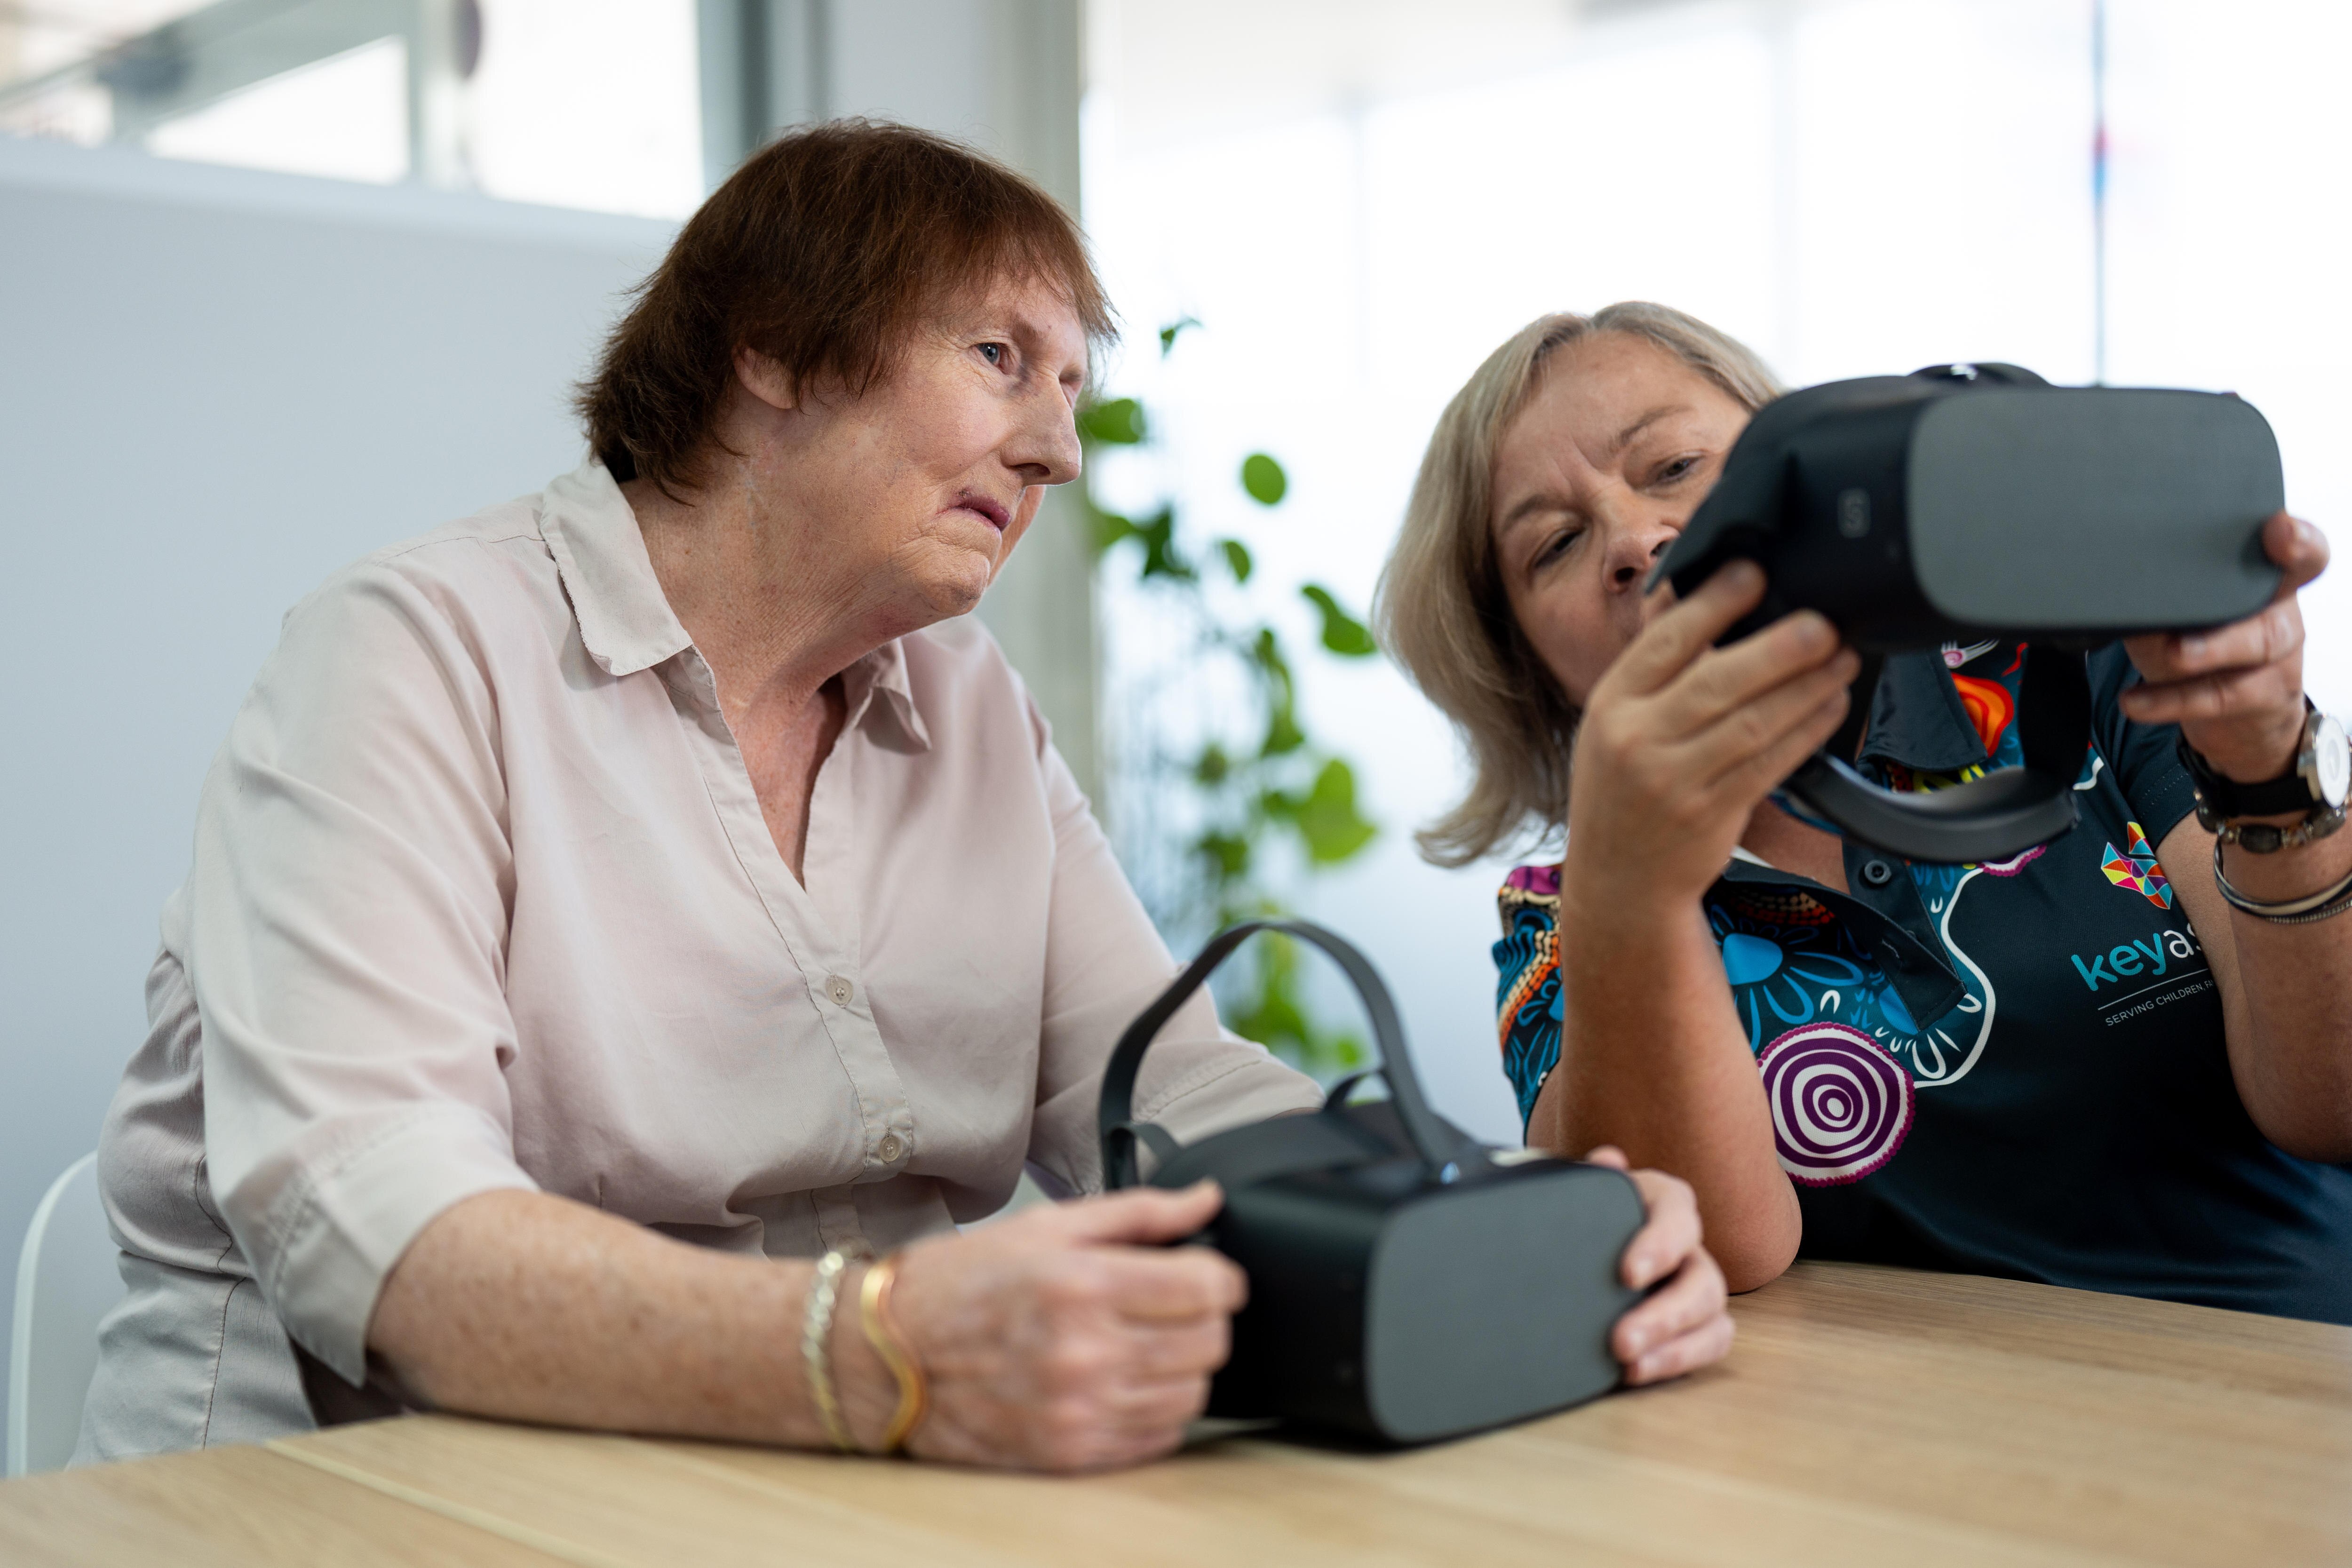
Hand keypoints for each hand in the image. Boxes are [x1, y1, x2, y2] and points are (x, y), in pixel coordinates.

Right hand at [887, 1181, 1242, 1471]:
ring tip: (1146, 1341)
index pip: (1207, 1288)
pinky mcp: (1071, 1452)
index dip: (1220, 1276)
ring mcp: (1080, 1409)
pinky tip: (1124, 1380)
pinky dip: (1156, 1408)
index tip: (1207, 1272)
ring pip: (1191, 1394)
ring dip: (1184, 1365)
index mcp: (1083, 1285)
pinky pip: (1158, 1437)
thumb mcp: (1048, 1225)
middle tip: (1175, 1304)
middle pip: (1209, 1343)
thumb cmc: (963, 1281)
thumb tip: (1206, 1200)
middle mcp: (1086, 1352)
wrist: (890, 1354)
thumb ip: (1138, 1212)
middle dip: (1206, 1318)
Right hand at [1565, 561, 1859, 907]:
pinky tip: (1831, 706)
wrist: (1617, 880)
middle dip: (1779, 649)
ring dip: (1807, 688)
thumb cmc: (1621, 790)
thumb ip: (1653, 669)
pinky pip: (1771, 764)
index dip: (1713, 604)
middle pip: (1717, 682)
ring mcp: (1674, 781)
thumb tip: (1698, 598)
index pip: (1665, 642)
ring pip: (1753, 724)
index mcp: (1610, 704)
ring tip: (1843, 659)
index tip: (1753, 572)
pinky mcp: (1712, 814)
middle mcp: (1637, 740)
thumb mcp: (1612, 722)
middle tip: (1824, 623)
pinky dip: (1807, 732)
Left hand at [1583, 1146, 1733, 1384]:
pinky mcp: (1697, 1323)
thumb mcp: (1581, 1193)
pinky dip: (1679, 1359)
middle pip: (1702, 1278)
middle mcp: (1689, 1244)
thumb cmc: (1584, 1215)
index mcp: (1664, 1202)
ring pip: (1712, 1315)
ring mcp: (1697, 1284)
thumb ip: (1589, 1180)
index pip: (1678, 1214)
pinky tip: (1635, 1373)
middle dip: (1665, 1314)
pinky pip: (1710, 1342)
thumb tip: (1607, 1161)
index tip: (1627, 1275)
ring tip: (1628, 1363)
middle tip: (1621, 1340)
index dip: (1661, 1243)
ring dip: (1674, 1345)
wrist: (1580, 1246)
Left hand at [2122, 512, 2327, 783]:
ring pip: (2255, 645)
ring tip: (2173, 654)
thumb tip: (2114, 593)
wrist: (2241, 715)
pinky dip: (2170, 700)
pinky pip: (2218, 696)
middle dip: (2242, 596)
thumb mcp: (2178, 612)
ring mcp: (2277, 655)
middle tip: (2202, 602)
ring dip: (2209, 650)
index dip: (2298, 539)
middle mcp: (2279, 610)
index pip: (2297, 552)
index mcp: (2263, 577)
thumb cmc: (2203, 643)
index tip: (2280, 528)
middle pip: (2273, 596)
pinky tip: (2135, 702)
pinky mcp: (2263, 696)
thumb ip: (2159, 595)